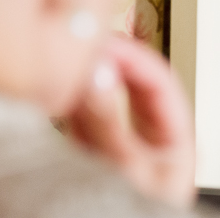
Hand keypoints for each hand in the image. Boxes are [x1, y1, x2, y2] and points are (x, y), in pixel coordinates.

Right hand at [68, 36, 195, 207]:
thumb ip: (112, 127)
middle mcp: (145, 143)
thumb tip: (99, 75)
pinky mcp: (82, 161)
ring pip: (96, 103)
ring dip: (78, 83)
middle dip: (103, 63)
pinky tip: (45, 94)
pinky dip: (59, 108)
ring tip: (58, 63)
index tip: (103, 43)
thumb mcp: (127, 177)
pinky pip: (72, 126)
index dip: (133, 58)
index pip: (158, 84)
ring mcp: (112, 151)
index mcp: (174, 145)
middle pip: (126, 87)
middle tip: (76, 44)